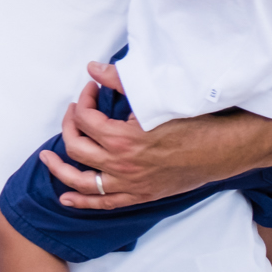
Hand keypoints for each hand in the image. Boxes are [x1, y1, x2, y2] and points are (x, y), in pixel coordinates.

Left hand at [38, 62, 215, 208]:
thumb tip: (93, 68)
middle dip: (69, 126)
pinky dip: (83, 201)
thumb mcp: (156, 100)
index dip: (83, 100)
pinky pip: (104, 203)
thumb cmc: (194, 122)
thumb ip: (121, 82)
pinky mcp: (141, 195)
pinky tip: (67, 198)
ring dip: (61, 170)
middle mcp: (121, 165)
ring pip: (83, 181)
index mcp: (123, 139)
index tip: (90, 90)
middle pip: (77, 147)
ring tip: (47, 158)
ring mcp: (130, 184)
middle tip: (73, 112)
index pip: (85, 118)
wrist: (224, 149)